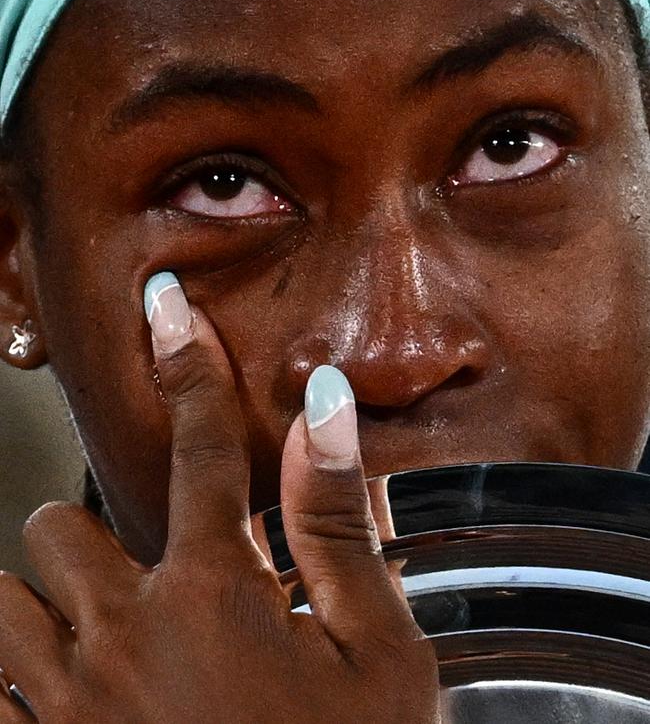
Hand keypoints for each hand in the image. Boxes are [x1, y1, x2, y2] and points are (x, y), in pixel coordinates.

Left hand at [0, 289, 438, 722]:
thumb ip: (338, 523)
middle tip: (149, 595)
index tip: (165, 304)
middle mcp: (124, 637)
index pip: (202, 444)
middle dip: (98, 547)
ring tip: (101, 652)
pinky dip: (19, 682)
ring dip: (45, 612)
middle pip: (59, 528)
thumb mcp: (377, 654)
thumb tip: (328, 411)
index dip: (190, 362)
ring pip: (3, 606)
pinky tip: (74, 705)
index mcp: (216, 593)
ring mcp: (66, 708)